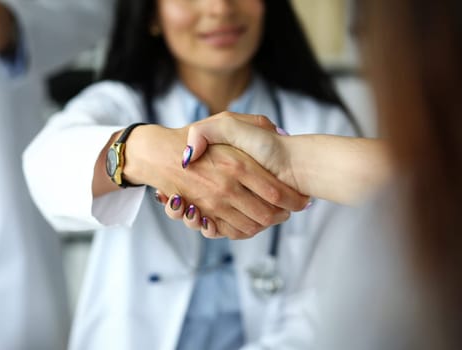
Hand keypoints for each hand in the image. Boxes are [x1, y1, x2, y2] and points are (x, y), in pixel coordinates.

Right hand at [123, 122, 308, 239]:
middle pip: (268, 215)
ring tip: (273, 217)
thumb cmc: (193, 137)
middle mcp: (228, 188)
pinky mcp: (204, 215)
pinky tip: (251, 221)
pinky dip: (244, 231)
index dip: (294, 200)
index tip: (303, 201)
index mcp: (238, 165)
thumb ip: (254, 123)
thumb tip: (279, 133)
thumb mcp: (225, 121)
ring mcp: (215, 204)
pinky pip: (231, 232)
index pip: (277, 192)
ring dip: (266, 225)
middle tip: (289, 211)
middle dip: (283, 216)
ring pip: (252, 227)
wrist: (158, 155)